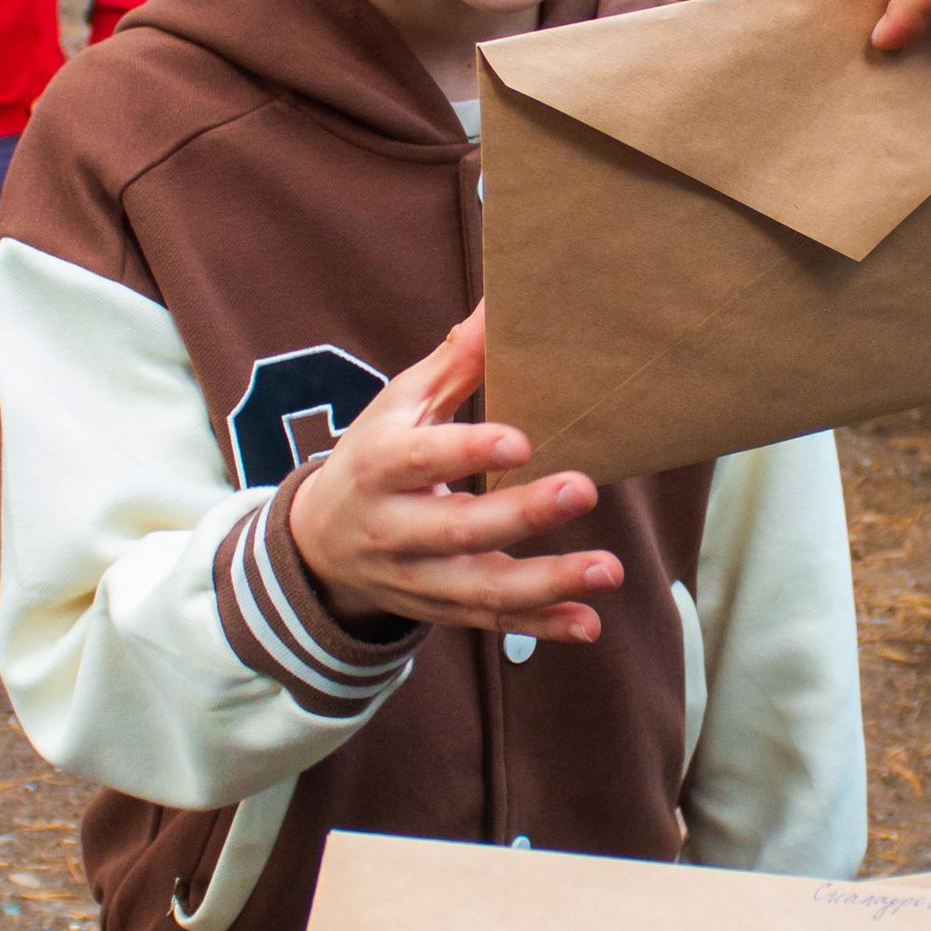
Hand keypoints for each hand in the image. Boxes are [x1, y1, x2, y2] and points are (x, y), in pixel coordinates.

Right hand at [284, 304, 625, 643]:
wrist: (320, 544)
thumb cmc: (374, 458)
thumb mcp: (398, 407)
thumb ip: (452, 363)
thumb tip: (499, 303)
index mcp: (379, 466)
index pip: (421, 459)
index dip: (467, 449)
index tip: (521, 438)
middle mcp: (393, 530)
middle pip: (459, 529)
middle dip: (522, 514)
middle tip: (584, 489)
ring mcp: (418, 579)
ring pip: (481, 590)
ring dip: (548, 584)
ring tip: (609, 568)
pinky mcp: (442, 611)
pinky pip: (493, 624)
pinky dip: (542, 627)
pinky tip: (590, 623)